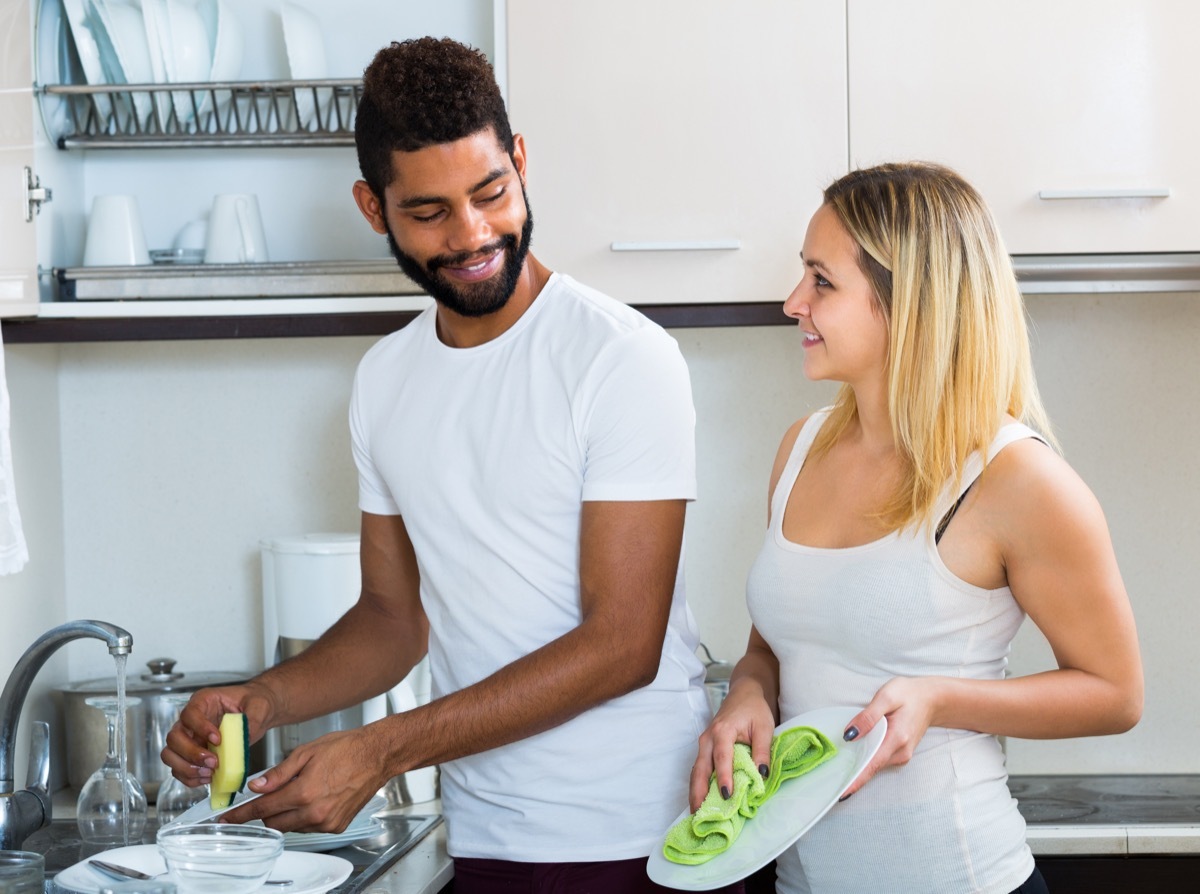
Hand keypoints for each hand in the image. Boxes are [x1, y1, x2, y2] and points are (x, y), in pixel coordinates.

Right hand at [160, 683, 276, 787]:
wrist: (258, 713)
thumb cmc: (255, 703)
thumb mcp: (259, 706)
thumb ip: (252, 720)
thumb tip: (245, 737)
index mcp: (203, 701)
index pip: (189, 714)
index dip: (200, 728)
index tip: (218, 740)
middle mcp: (190, 720)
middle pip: (174, 737)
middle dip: (191, 753)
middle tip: (214, 762)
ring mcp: (189, 737)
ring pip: (170, 754)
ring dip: (187, 768)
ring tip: (209, 773)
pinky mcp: (192, 753)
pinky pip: (179, 768)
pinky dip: (189, 777)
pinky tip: (207, 779)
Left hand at [218, 727, 390, 833]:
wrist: (377, 755)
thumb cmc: (346, 748)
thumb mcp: (306, 752)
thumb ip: (278, 773)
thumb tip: (257, 787)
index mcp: (303, 792)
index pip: (262, 809)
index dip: (241, 815)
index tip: (227, 819)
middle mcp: (314, 812)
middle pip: (274, 823)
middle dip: (265, 812)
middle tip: (269, 796)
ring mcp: (327, 822)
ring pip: (291, 827)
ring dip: (286, 814)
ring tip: (300, 790)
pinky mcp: (337, 826)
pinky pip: (310, 827)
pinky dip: (304, 817)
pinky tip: (315, 798)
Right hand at [688, 685, 775, 811]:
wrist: (744, 694)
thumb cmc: (754, 709)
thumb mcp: (764, 727)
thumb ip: (762, 750)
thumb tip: (762, 774)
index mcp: (722, 731)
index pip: (721, 758)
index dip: (723, 777)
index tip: (726, 795)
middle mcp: (708, 738)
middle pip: (700, 768)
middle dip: (699, 792)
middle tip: (701, 815)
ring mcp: (703, 743)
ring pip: (696, 771)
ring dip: (695, 792)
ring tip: (696, 814)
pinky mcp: (705, 748)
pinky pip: (699, 769)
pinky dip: (698, 785)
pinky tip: (701, 801)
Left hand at [840, 676, 939, 798]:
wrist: (932, 699)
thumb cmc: (909, 694)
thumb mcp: (886, 697)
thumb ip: (868, 717)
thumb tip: (850, 734)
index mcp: (897, 739)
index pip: (872, 765)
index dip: (856, 780)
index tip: (842, 793)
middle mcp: (900, 752)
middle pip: (872, 768)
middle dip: (853, 774)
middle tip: (831, 779)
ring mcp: (902, 754)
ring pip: (875, 765)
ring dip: (859, 766)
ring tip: (838, 768)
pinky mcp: (900, 753)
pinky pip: (880, 759)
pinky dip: (867, 759)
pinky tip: (856, 755)